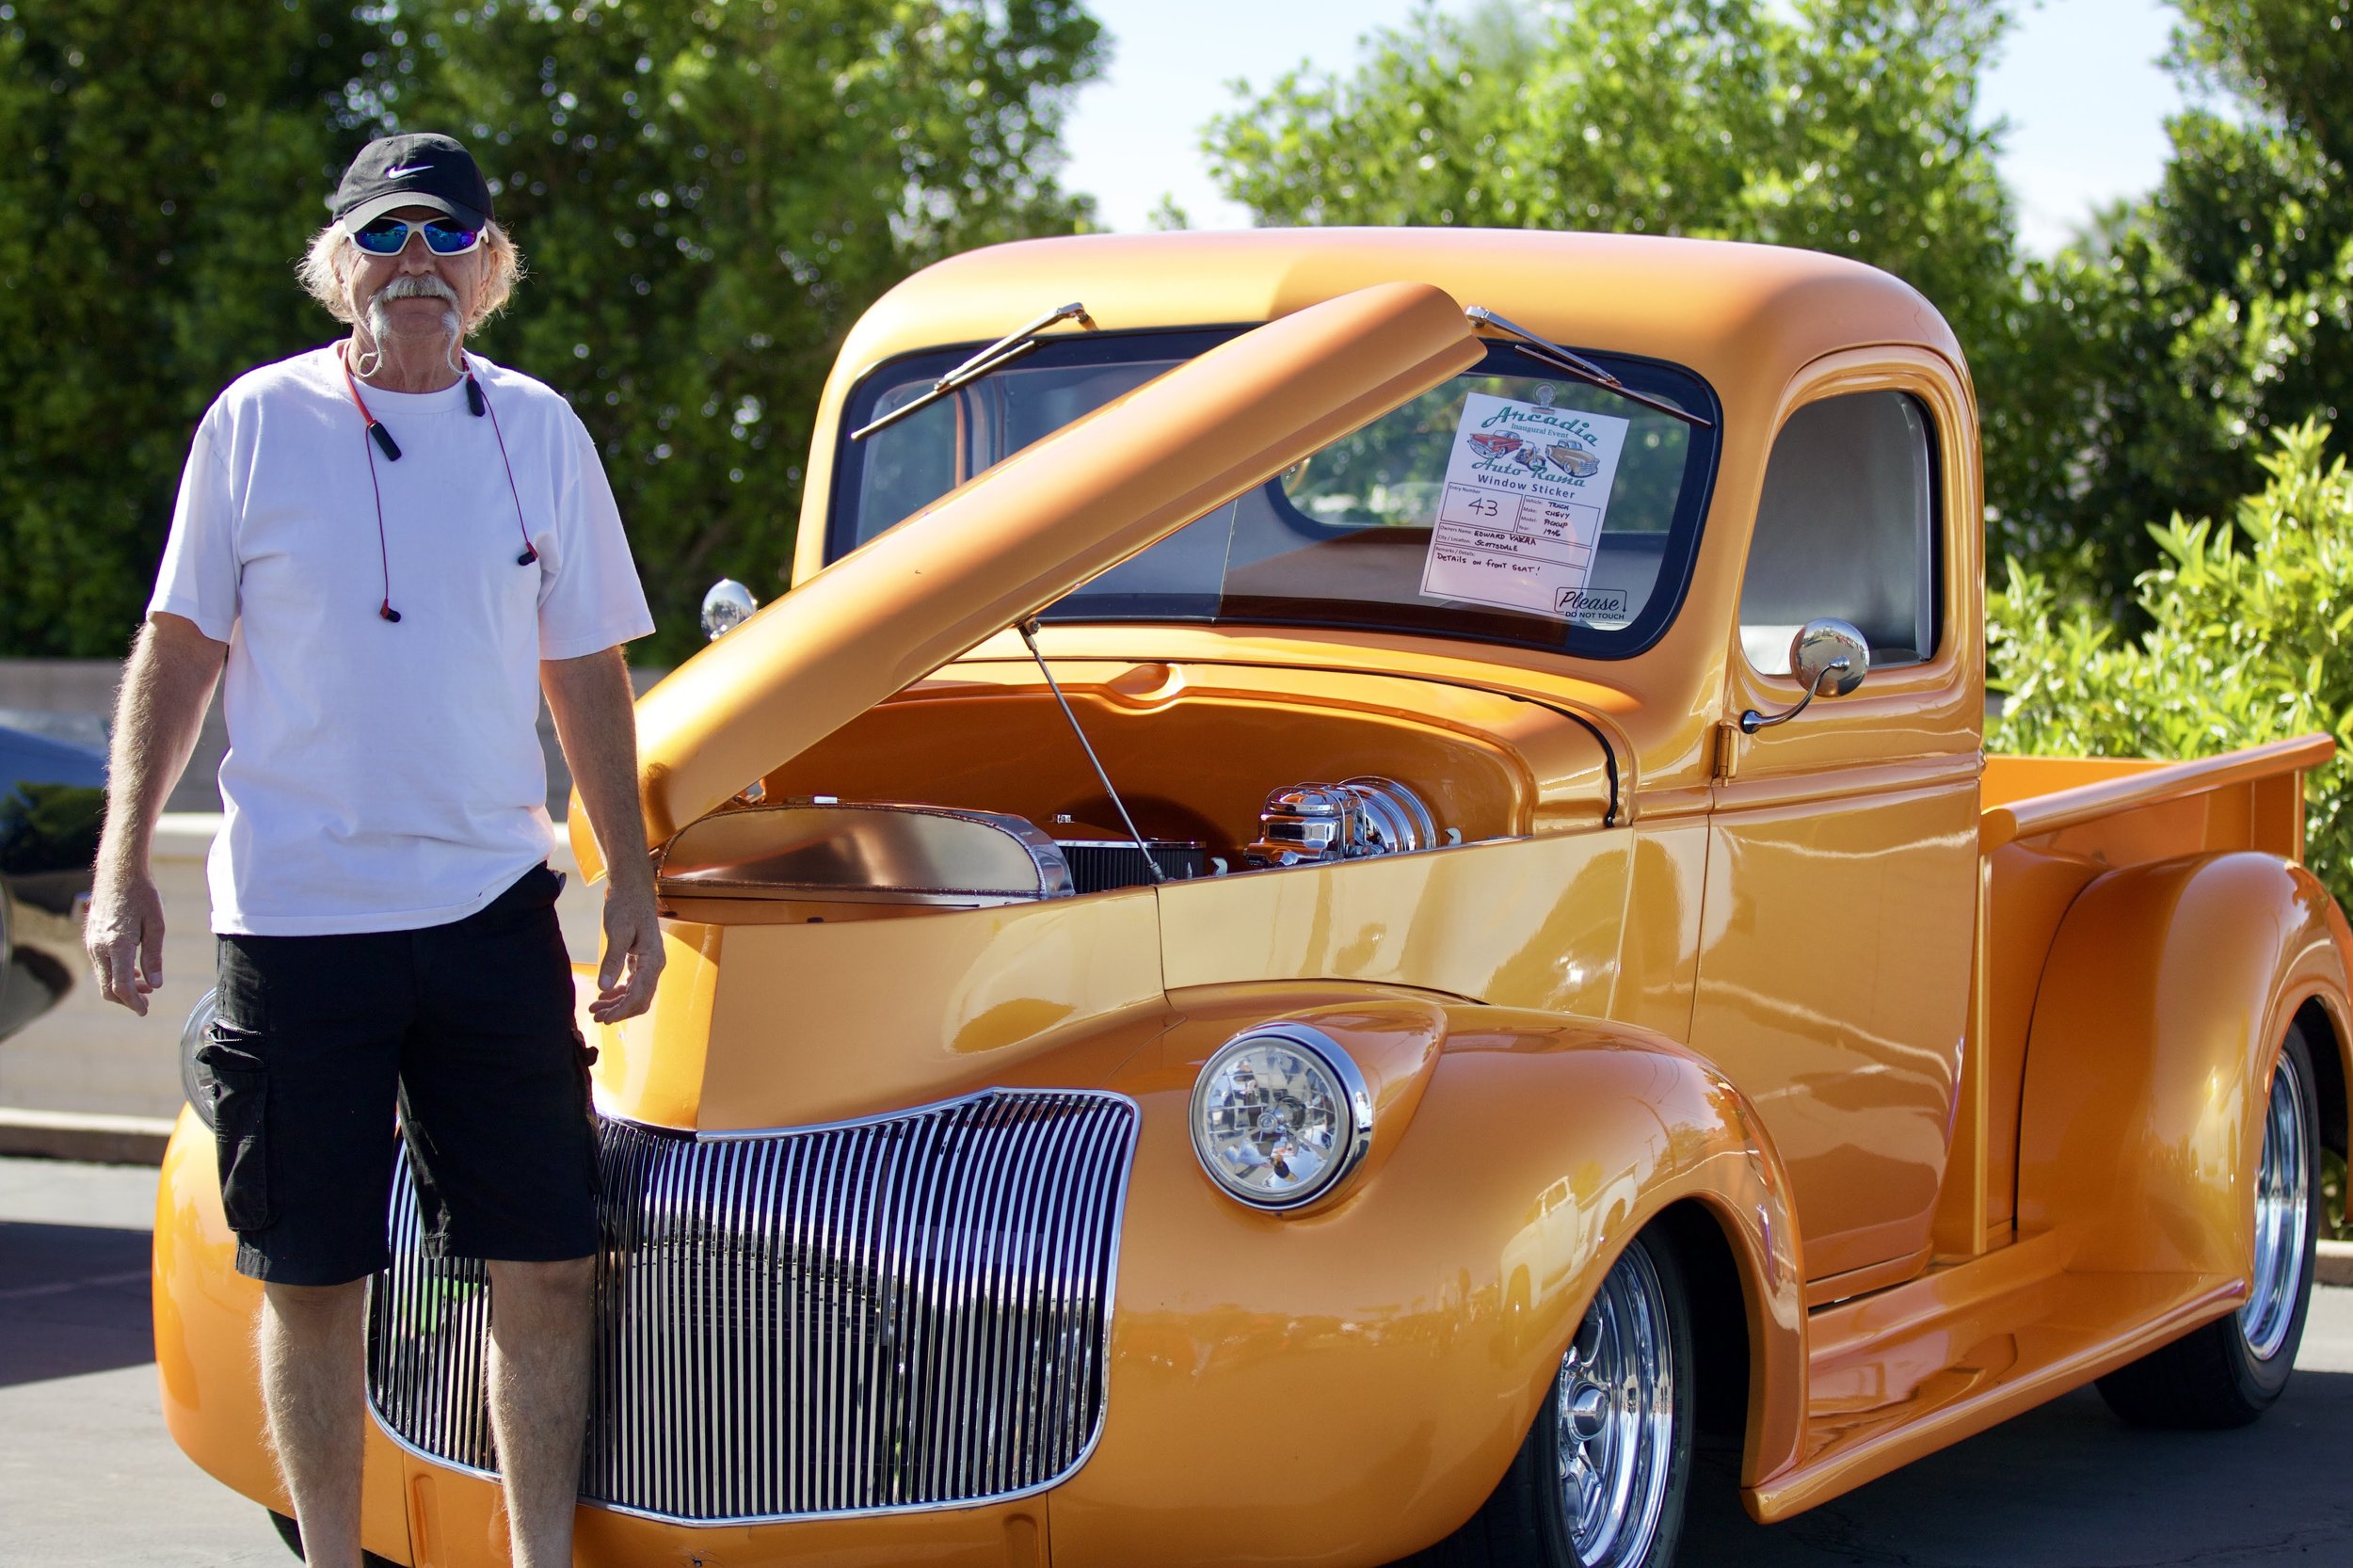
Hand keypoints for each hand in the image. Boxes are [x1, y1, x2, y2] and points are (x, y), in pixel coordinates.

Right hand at [84, 858, 165, 1015]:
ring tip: (147, 986)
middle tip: (147, 1001)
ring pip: (103, 978)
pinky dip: (115, 974)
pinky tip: (134, 972)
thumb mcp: (156, 926)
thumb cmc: (142, 896)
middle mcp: (99, 947)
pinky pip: (101, 965)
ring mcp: (92, 943)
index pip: (120, 986)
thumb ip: (154, 957)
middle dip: (127, 999)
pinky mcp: (91, 939)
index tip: (145, 1010)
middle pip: (108, 988)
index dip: (133, 1002)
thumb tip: (156, 984)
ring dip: (122, 987)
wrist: (119, 873)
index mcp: (116, 945)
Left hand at [590, 876, 664, 1023]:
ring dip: (617, 1004)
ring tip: (595, 1009)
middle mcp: (655, 965)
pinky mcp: (641, 961)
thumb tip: (604, 987)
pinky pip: (633, 984)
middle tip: (596, 1018)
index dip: (622, 1009)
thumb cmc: (627, 906)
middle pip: (640, 999)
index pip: (640, 994)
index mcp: (653, 960)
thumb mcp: (617, 931)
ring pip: (636, 993)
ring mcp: (649, 964)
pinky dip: (619, 992)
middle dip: (619, 1011)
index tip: (605, 1019)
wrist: (633, 890)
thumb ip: (612, 960)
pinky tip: (604, 995)